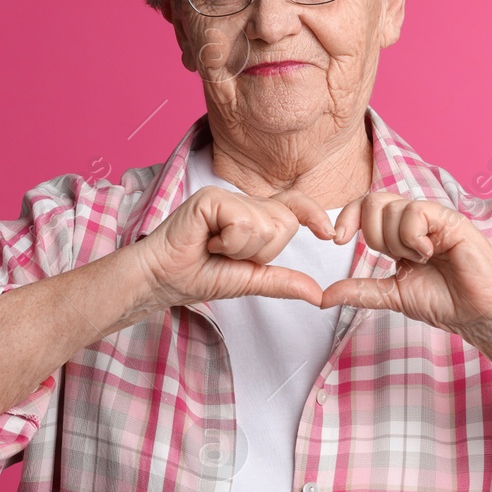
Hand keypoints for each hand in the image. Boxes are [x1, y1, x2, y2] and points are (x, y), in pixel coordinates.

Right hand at [131, 185, 338, 310]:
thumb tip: (319, 295)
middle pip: (285, 224)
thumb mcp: (249, 280)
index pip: (294, 206)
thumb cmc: (196, 276)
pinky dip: (228, 242)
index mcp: (254, 216)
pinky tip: (207, 242)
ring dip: (240, 249)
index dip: (313, 216)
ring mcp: (227, 196)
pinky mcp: (211, 197)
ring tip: (214, 248)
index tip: (329, 235)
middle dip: (261, 252)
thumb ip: (282, 281)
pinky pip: (244, 222)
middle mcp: (243, 202)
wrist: (162, 279)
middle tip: (228, 254)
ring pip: (265, 225)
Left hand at [318, 191, 491, 343]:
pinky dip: (414, 237)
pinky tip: (430, 253)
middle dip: (373, 235)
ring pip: (391, 208)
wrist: (479, 314)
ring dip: (398, 242)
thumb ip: (360, 290)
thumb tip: (323, 296)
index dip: (347, 217)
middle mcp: (416, 221)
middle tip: (395, 258)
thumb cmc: (445, 302)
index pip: (364, 208)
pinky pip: (415, 212)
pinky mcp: (450, 219)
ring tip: (421, 259)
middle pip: (372, 203)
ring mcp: (434, 217)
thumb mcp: (392, 295)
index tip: (337, 239)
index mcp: (400, 234)